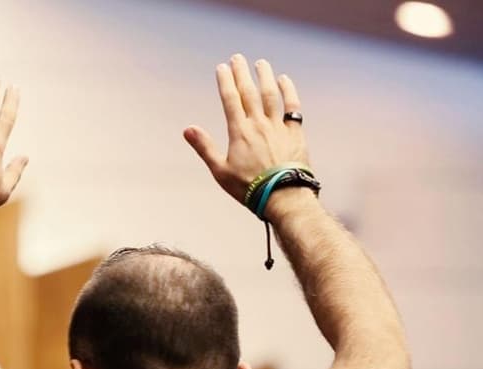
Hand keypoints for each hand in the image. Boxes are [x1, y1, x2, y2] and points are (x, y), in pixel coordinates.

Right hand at [184, 54, 308, 204]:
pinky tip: (284, 80)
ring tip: (260, 63)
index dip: (225, 81)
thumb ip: (204, 147)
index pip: (230, 99)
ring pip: (271, 94)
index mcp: (239, 132)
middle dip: (241, 73)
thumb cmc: (249, 187)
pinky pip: (292, 107)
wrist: (283, 196)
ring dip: (265, 76)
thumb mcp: (220, 171)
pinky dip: (288, 91)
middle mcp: (258, 124)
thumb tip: (187, 129)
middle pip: (249, 92)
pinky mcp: (295, 133)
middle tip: (237, 58)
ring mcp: (278, 127)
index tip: (222, 67)